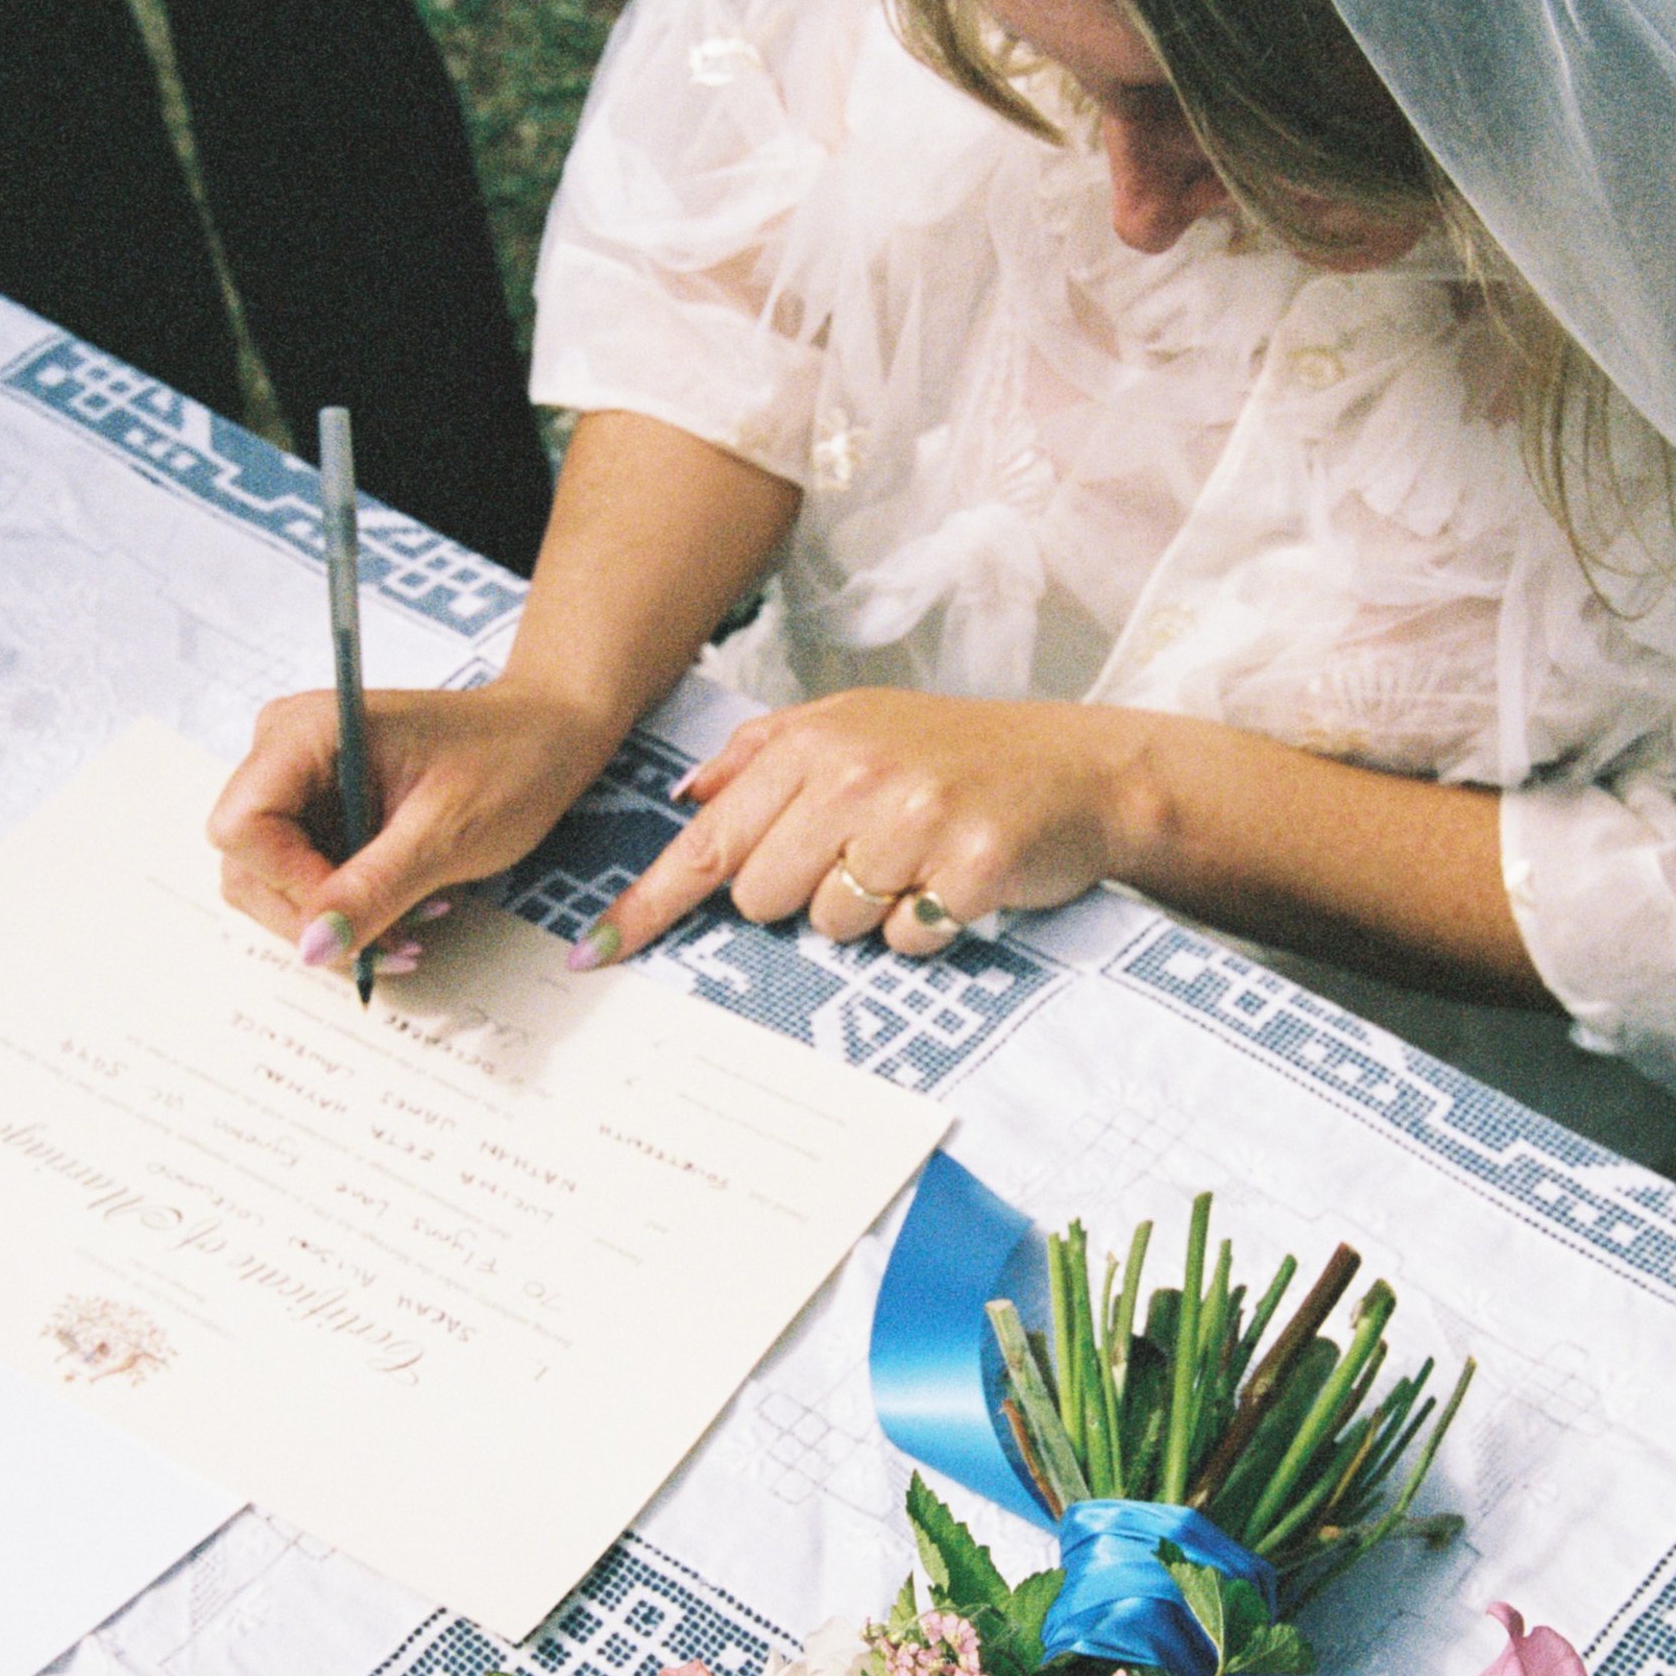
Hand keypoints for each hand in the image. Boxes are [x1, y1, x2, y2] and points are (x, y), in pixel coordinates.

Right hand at [207, 681, 617, 968]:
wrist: (547, 735)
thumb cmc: (509, 761)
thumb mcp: (447, 834)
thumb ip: (373, 889)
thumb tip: (313, 947)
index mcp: (306, 730)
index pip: (243, 827)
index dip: (292, 886)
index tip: (358, 916)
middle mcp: (285, 748)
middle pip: (247, 863)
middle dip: (316, 917)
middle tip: (398, 943)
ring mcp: (298, 780)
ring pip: (270, 881)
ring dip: (337, 920)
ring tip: (413, 929)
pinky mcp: (319, 808)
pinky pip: (304, 877)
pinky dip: (350, 907)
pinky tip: (409, 909)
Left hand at [581, 691, 1154, 964]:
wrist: (1080, 769)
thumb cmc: (959, 754)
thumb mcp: (859, 723)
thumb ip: (767, 754)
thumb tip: (690, 793)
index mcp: (816, 741)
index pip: (709, 839)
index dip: (648, 904)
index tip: (595, 951)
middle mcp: (857, 773)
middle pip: (764, 898)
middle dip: (803, 895)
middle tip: (862, 858)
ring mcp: (915, 819)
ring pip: (833, 924)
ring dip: (870, 913)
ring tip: (916, 864)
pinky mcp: (970, 867)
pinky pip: (906, 940)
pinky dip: (925, 927)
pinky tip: (953, 884)